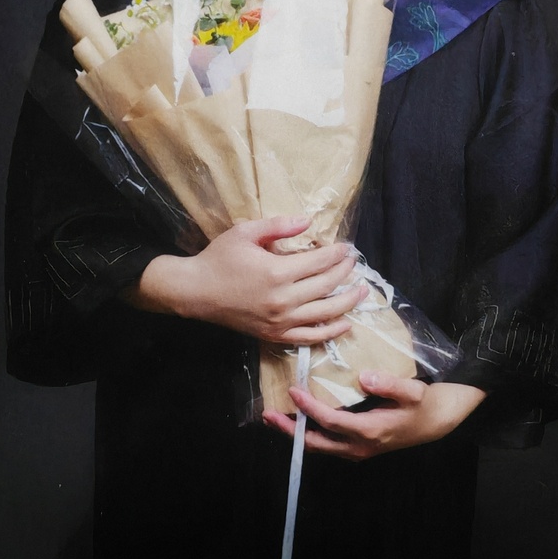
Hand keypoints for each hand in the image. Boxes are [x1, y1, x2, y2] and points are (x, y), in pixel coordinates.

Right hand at [130, 216, 367, 343]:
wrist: (195, 292)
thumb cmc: (219, 258)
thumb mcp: (245, 232)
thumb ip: (278, 226)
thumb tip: (308, 221)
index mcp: (277, 272)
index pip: (320, 261)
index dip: (338, 253)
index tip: (347, 247)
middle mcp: (283, 299)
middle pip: (327, 285)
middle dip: (346, 272)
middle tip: (354, 262)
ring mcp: (280, 321)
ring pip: (325, 313)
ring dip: (348, 301)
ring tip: (362, 290)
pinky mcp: (275, 335)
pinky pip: (310, 337)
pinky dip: (331, 332)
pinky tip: (345, 323)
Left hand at [263, 372, 485, 459]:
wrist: (438, 421)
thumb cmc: (424, 404)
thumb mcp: (413, 391)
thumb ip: (390, 384)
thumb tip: (363, 377)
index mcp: (369, 432)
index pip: (330, 421)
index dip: (308, 408)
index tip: (293, 390)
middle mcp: (359, 447)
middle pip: (315, 442)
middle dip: (289, 430)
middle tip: (268, 414)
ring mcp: (358, 450)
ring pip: (319, 446)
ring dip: (296, 433)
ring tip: (276, 418)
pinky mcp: (359, 446)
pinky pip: (328, 443)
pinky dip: (310, 432)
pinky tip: (300, 419)